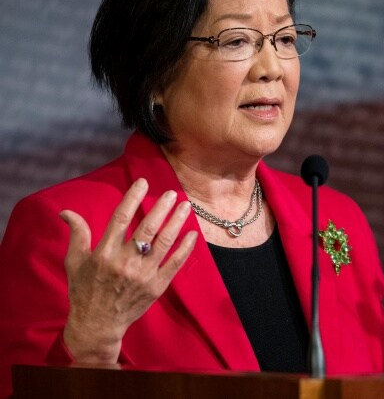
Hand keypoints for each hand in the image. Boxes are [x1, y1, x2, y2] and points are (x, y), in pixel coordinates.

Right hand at [60, 178, 197, 362]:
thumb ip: (77, 234)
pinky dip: (185, 248)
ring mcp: (143, 275)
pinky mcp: (157, 286)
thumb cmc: (85, 290)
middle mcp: (125, 262)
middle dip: (161, 207)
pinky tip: (192, 234)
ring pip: (164, 243)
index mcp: (104, 254)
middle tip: (172, 193)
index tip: (142, 182)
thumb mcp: (75, 262)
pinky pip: (174, 263)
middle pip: (147, 228)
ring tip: (186, 206)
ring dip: (177, 222)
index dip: (132, 198)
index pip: (120, 218)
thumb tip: (66, 211)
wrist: (98, 325)